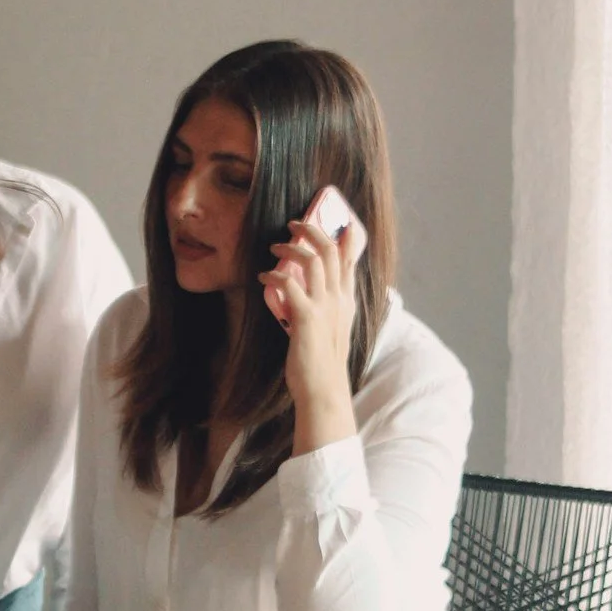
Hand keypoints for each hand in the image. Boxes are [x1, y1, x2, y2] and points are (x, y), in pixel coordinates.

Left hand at [259, 217, 361, 454]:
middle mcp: (339, 299)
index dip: (341, 235)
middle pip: (330, 250)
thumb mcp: (329, 329)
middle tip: (293, 224)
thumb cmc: (321, 363)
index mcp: (346, 301)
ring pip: (313, 260)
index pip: (349, 258)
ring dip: (291, 248)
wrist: (323, 390)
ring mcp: (325, 307)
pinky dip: (274, 276)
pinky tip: (262, 278)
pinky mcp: (307, 317)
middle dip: (312, 229)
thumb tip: (302, 293)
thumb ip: (323, 308)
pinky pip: (289, 284)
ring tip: (275, 248)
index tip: (332, 220)